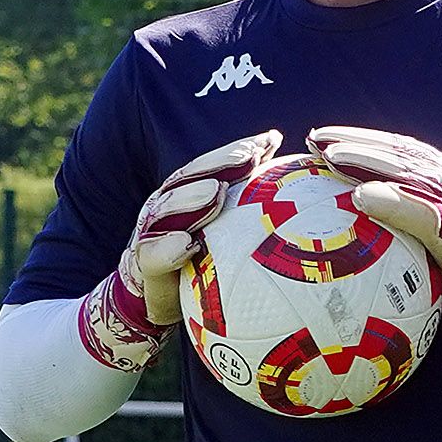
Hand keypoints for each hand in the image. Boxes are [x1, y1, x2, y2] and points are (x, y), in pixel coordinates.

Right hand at [78, 131, 280, 370]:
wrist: (152, 301)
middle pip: (190, 177)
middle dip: (218, 163)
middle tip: (247, 157)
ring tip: (216, 192)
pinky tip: (186, 244)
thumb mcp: (225, 242)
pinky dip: (167, 249)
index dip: (241, 150)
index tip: (272, 140)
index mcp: (187, 197)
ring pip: (168, 209)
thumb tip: (300, 200)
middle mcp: (166, 208)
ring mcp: (151, 233)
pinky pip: (152, 255)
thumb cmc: (198, 268)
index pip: (216, 166)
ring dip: (191, 198)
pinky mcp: (141, 264)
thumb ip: (248, 218)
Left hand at [308, 125, 441, 334]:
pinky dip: (388, 199)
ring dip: (364, 159)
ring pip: (401, 169)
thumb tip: (365, 208)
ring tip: (330, 156)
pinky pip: (415, 208)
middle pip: (393, 149)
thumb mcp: (437, 220)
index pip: (394, 147)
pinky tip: (358, 195)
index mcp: (439, 170)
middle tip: (314, 139)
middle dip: (353, 140)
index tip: (324, 137)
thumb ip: (408, 206)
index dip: (360, 138)